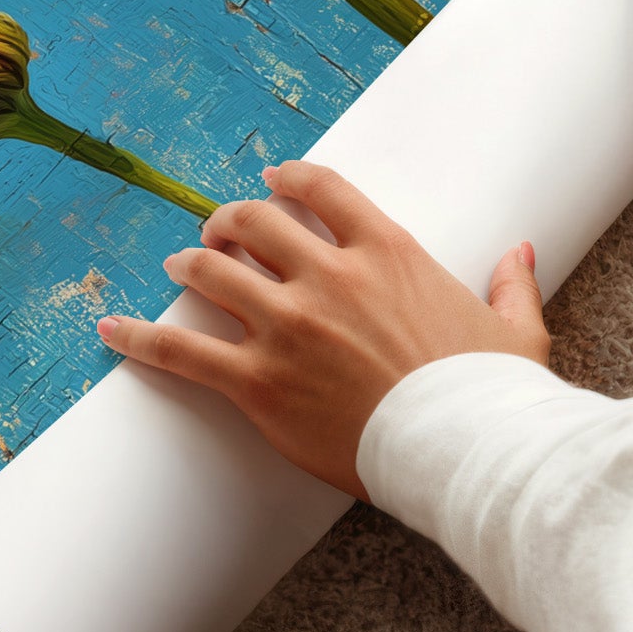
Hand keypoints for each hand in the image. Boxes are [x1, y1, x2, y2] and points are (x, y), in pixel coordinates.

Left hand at [96, 160, 546, 499]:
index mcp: (388, 252)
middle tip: (218, 232)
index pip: (322, 190)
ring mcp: (288, 327)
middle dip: (229, 221)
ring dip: (190, 264)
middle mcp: (329, 277)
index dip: (288, 180)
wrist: (464, 451)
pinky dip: (141, 338)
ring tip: (179, 266)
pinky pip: (183, 351)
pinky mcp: (259, 382)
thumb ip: (511, 284)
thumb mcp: (514, 330)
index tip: (271, 181)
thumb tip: (521, 252)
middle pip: (254, 223)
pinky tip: (111, 330)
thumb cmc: (492, 395)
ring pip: (213, 272)